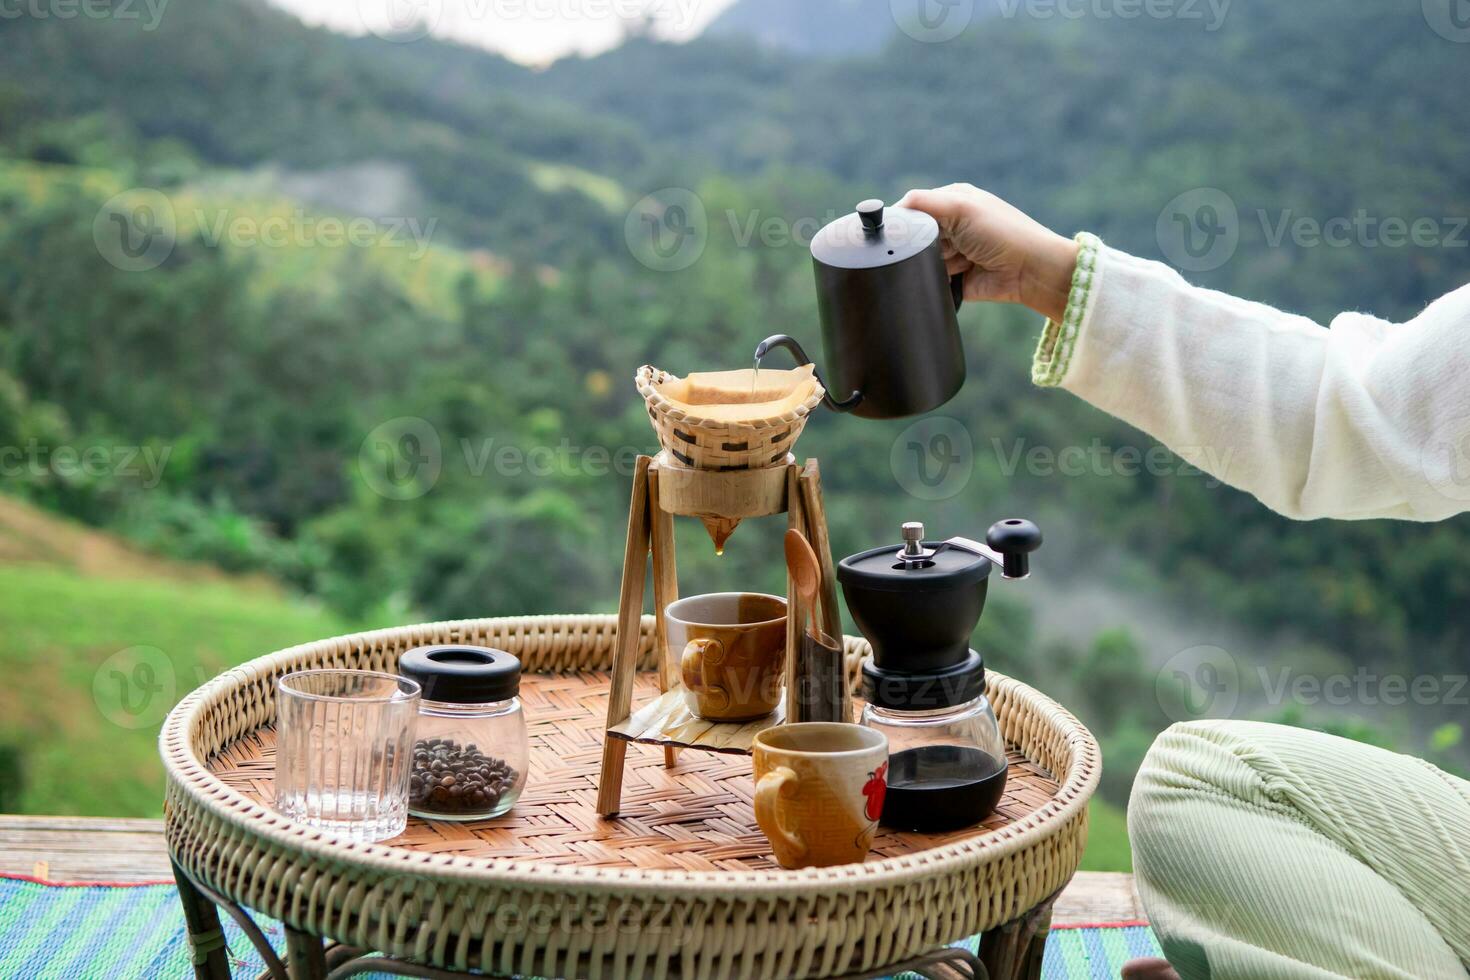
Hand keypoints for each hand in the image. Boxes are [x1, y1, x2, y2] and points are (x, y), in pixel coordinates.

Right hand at [897, 184, 1078, 321]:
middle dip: (918, 242)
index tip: (895, 230)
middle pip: (916, 234)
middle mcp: (952, 225)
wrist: (1029, 271)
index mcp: (953, 201)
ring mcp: (953, 252)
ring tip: (955, 260)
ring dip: (930, 262)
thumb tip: (893, 208)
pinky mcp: (955, 278)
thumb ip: (924, 202)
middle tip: (934, 246)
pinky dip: (935, 279)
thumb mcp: (961, 206)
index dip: (904, 218)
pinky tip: (951, 275)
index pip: (916, 207)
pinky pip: (932, 280)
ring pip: (922, 258)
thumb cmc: (1001, 232)